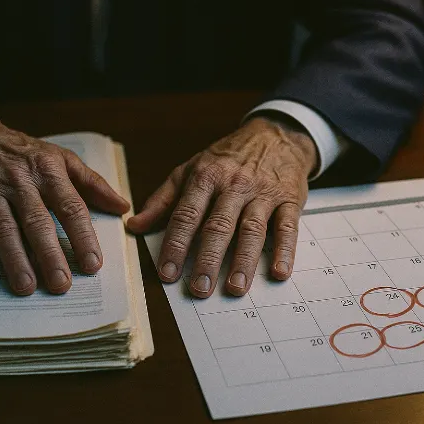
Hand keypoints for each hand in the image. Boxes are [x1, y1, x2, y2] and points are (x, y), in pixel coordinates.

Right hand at [0, 114, 129, 295]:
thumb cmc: (22, 152)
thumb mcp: (60, 157)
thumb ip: (92, 183)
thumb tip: (123, 207)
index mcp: (48, 171)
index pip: (70, 206)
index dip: (82, 236)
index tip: (92, 264)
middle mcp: (19, 181)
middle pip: (37, 221)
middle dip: (49, 254)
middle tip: (61, 285)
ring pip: (4, 227)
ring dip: (14, 259)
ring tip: (26, 287)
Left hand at [127, 116, 317, 297]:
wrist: (275, 135)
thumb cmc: (229, 157)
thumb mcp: (191, 169)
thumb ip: (163, 199)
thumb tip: (135, 225)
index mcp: (205, 177)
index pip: (186, 215)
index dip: (175, 245)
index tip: (167, 273)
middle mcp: (233, 185)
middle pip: (218, 225)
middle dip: (207, 259)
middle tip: (199, 288)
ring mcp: (263, 193)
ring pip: (251, 229)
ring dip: (243, 260)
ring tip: (234, 287)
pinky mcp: (289, 200)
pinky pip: (287, 227)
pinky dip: (285, 250)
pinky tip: (279, 272)